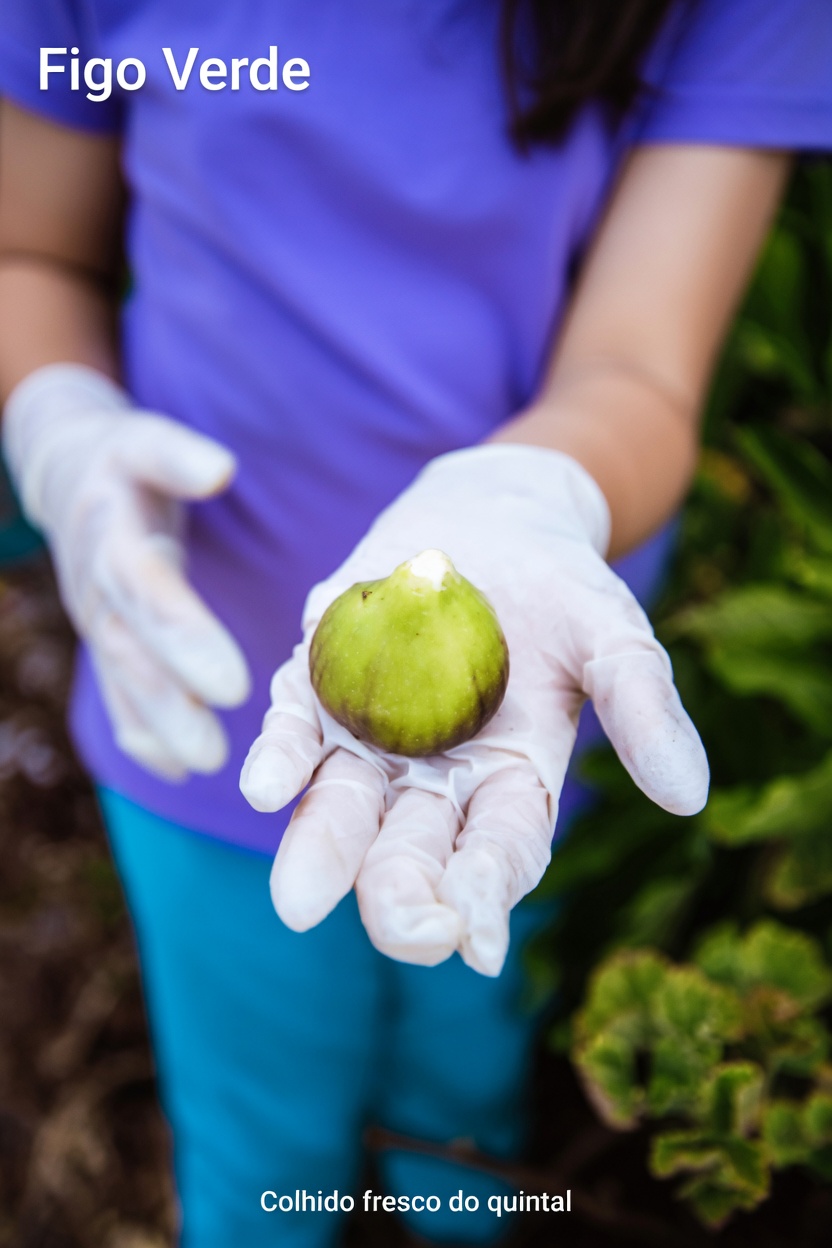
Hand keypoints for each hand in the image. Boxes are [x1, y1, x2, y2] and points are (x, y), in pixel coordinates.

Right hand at [2, 363, 250, 778]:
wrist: (69, 475)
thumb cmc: (125, 461)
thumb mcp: (146, 442)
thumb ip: (179, 458)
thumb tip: (221, 469)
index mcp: (112, 534)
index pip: (147, 589)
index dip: (185, 637)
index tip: (233, 687)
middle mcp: (97, 584)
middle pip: (130, 648)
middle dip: (170, 702)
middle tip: (215, 753)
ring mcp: (95, 616)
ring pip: (122, 678)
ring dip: (160, 726)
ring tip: (205, 766)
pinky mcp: (103, 638)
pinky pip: (115, 692)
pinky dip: (141, 733)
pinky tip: (175, 769)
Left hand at [241, 445, 708, 974]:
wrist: (491, 517)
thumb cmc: (563, 587)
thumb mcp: (613, 635)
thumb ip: (642, 707)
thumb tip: (689, 795)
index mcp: (511, 781)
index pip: (500, 852)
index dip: (489, 895)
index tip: (475, 942)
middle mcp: (435, 776)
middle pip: (413, 850)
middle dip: (402, 895)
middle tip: (400, 930)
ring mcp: (371, 735)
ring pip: (342, 805)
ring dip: (321, 850)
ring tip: (297, 899)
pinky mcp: (320, 685)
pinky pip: (295, 729)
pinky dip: (280, 758)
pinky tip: (262, 786)